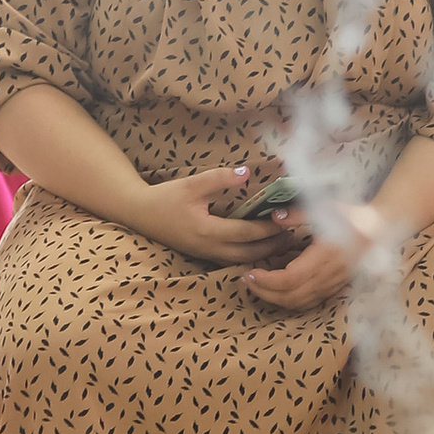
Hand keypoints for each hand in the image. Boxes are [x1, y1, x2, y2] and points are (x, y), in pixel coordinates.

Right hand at [135, 167, 283, 267]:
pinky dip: (250, 255)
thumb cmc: (166, 197)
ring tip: (282, 242)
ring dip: (264, 253)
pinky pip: (232, 260)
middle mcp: (209, 248)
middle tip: (293, 233)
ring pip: (242, 260)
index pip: (247, 233)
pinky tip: (260, 247)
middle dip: (272, 245)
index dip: (269, 227)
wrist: (140, 214)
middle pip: (250, 253)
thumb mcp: (192, 184)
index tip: (286, 218)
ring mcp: (206, 255)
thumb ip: (220, 178)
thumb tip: (247, 173)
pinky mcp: (203, 255)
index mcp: (207, 231)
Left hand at [245, 198, 388, 313]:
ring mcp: (334, 284)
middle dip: (264, 292)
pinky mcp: (337, 288)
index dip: (266, 280)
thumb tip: (274, 217)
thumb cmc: (352, 215)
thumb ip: (299, 213)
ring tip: (257, 286)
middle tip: (246, 280)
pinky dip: (290, 301)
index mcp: (326, 256)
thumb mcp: (326, 207)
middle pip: (291, 296)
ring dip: (275, 299)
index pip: (290, 279)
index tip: (249, 272)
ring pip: (300, 303)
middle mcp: (330, 275)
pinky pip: (310, 302)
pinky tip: (278, 291)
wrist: (382, 228)